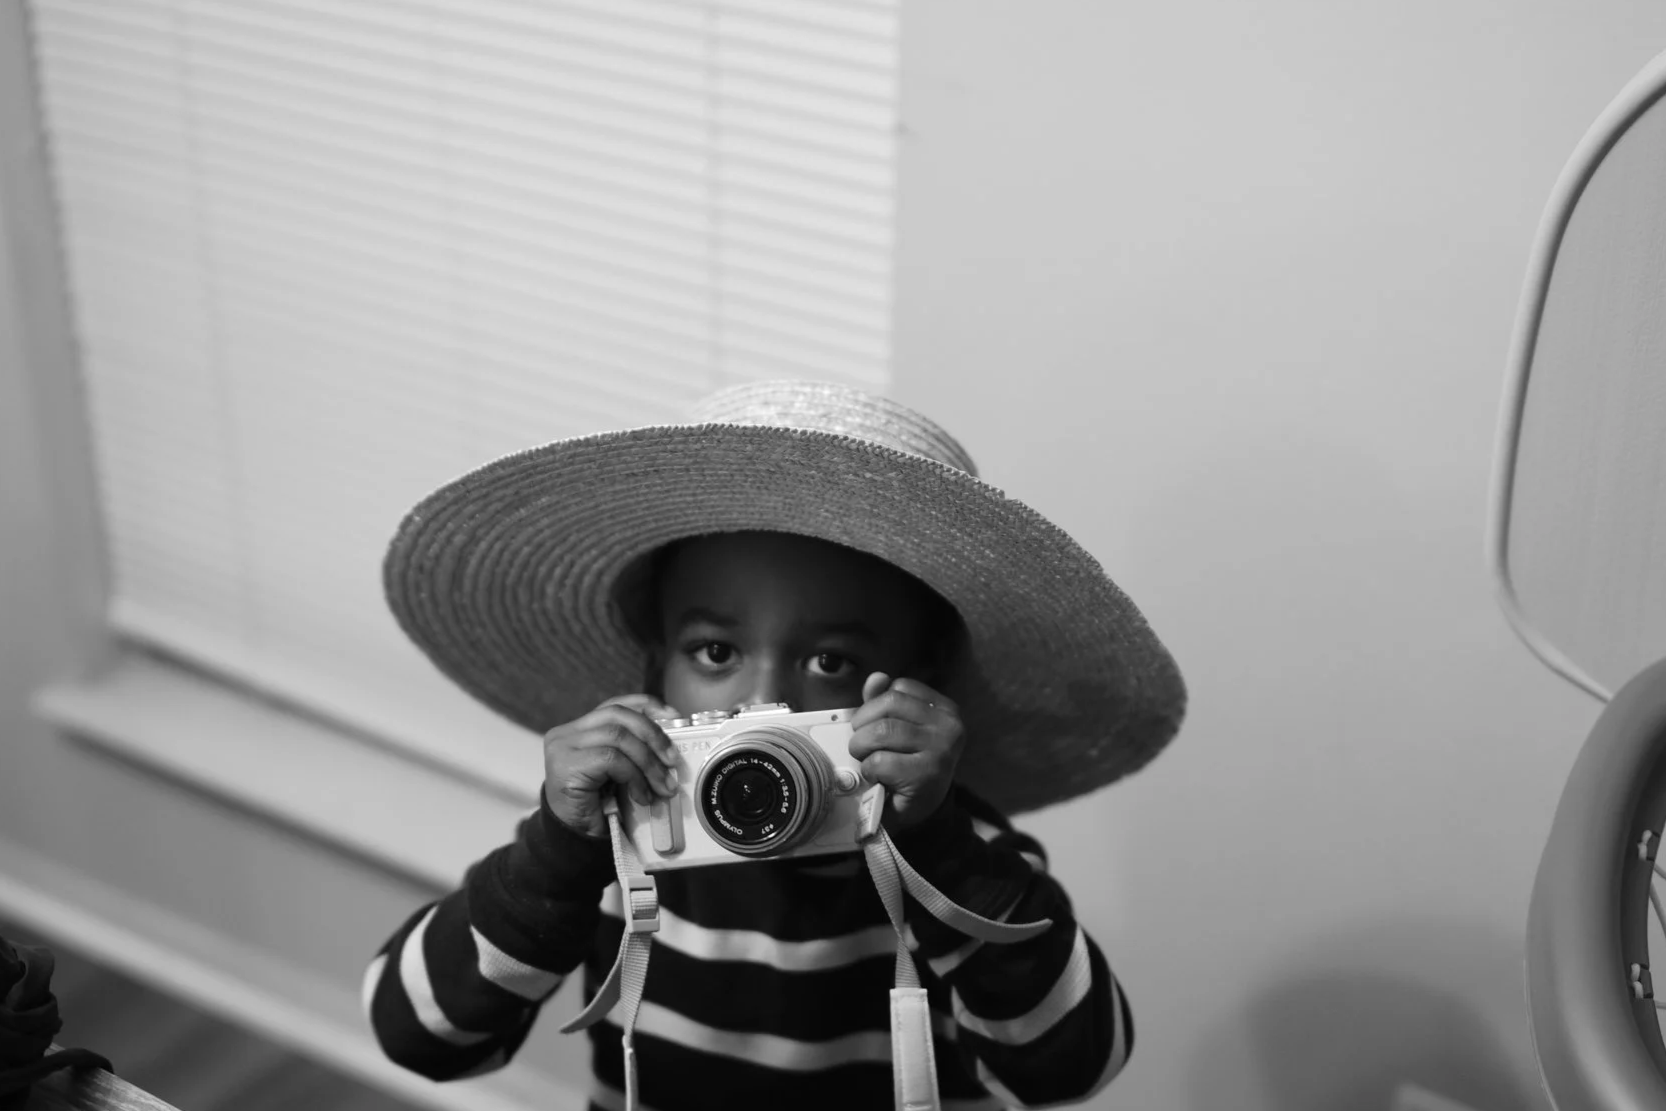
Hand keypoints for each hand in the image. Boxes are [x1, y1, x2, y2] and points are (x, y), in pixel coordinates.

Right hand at [543, 694, 681, 838]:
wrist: (575, 842)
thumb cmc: (599, 808)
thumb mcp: (620, 771)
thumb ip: (632, 750)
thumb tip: (670, 740)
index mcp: (580, 730)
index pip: (616, 705)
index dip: (646, 706)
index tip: (673, 717)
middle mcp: (567, 733)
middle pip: (618, 715)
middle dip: (652, 734)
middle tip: (672, 760)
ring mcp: (563, 748)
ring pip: (618, 737)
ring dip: (648, 762)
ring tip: (662, 786)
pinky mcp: (566, 766)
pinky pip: (612, 759)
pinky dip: (634, 777)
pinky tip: (641, 796)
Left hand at [848, 673, 963, 832]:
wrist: (922, 812)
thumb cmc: (908, 766)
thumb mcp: (899, 730)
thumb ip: (885, 703)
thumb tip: (876, 677)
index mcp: (945, 709)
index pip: (900, 688)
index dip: (875, 705)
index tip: (874, 725)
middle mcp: (949, 726)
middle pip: (888, 704)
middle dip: (863, 725)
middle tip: (862, 746)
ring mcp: (941, 750)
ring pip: (881, 731)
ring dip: (862, 749)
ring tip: (868, 761)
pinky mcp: (926, 775)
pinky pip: (880, 761)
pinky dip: (869, 770)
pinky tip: (879, 778)